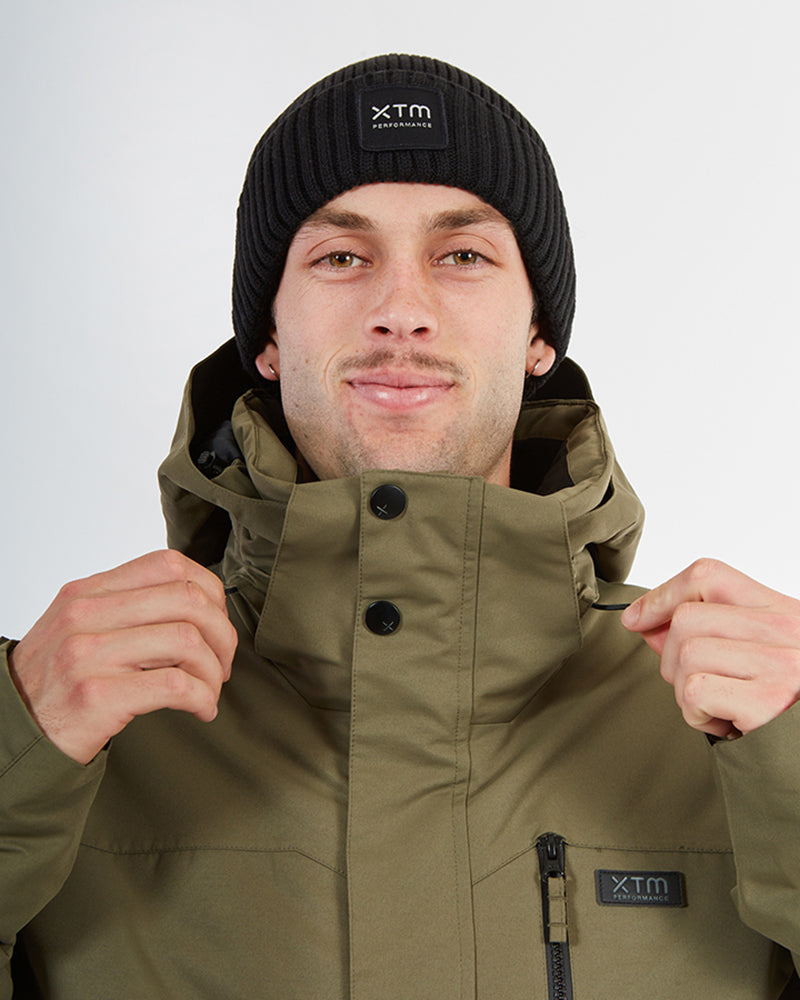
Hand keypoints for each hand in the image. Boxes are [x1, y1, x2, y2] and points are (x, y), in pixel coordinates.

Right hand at [8, 550, 237, 763]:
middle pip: (187, 600)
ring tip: (210, 689)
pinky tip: (201, 709)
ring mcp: (88, 655)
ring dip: (214, 671)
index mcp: (88, 592)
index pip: (168, 564)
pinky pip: (175, 685)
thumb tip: (201, 603)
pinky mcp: (96, 696)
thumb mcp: (81, 627)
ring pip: (187, 640)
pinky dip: (202, 697)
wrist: (13, 731)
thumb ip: (129, 607)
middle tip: (222, 663)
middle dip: (221, 634)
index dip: (209, 591)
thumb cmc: (57, 682)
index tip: (216, 622)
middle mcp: (85, 616)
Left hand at [621, 558, 799, 738]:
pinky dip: (698, 715)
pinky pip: (696, 693)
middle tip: (699, 684)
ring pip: (686, 656)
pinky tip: (726, 723)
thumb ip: (708, 632)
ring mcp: (778, 663)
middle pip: (686, 619)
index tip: (637, 618)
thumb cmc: (788, 699)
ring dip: (686, 692)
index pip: (708, 576)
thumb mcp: (756, 652)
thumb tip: (646, 624)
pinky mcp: (768, 701)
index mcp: (781, 609)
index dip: (661, 595)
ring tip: (719, 706)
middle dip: (672, 658)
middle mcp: (784, 629)